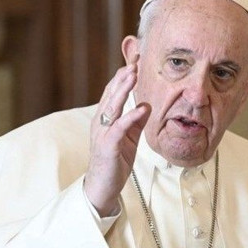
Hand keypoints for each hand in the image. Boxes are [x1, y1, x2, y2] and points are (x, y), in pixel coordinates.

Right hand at [84, 59, 150, 215]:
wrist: (102, 187)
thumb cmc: (115, 161)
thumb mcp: (129, 138)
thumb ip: (136, 121)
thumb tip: (147, 104)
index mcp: (105, 119)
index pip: (112, 92)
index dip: (123, 76)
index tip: (136, 61)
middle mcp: (100, 122)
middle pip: (110, 94)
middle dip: (122, 77)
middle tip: (135, 60)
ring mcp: (102, 133)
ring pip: (112, 106)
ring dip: (123, 89)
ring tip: (134, 74)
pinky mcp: (108, 146)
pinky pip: (119, 128)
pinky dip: (131, 117)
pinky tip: (142, 108)